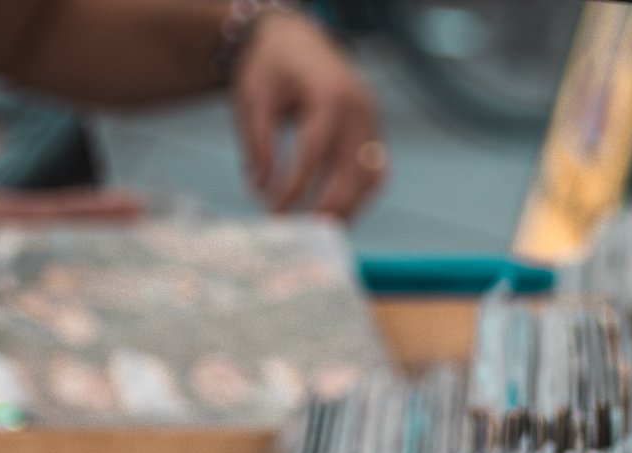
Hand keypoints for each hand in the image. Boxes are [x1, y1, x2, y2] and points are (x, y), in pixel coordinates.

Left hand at [0, 163, 145, 220]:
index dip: (92, 208)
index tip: (120, 207)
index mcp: (16, 210)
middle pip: (79, 215)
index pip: (63, 208)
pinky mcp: (19, 214)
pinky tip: (109, 206)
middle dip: (111, 215)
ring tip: (140, 211)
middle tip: (145, 214)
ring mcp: (26, 218)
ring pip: (76, 214)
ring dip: (109, 213)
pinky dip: (88, 208)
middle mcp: (27, 218)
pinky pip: (60, 209)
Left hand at [233, 11, 385, 218]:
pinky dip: (359, 197)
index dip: (295, 188)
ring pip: (371, 178)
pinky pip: (376, 173)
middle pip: (352, 172)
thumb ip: (258, 143)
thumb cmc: (272, 67)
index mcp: (330, 96)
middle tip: (303, 233)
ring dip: (348, 208)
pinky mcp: (376, 132)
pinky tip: (336, 213)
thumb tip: (261, 189)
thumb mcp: (254, 98)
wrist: (299, 39)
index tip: (276, 213)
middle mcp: (361, 110)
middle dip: (327, 208)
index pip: (315, 155)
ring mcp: (374, 122)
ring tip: (320, 230)